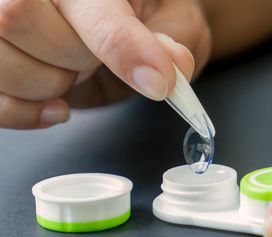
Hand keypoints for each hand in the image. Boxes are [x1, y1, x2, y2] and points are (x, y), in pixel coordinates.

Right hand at [0, 0, 210, 128]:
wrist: (124, 26)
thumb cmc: (143, 16)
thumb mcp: (167, 20)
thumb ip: (169, 39)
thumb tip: (175, 64)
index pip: (90, 8)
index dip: (123, 46)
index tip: (159, 82)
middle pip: (18, 20)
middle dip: (72, 58)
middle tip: (93, 59)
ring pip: (0, 60)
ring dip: (49, 84)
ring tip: (73, 72)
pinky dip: (26, 113)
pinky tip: (56, 104)